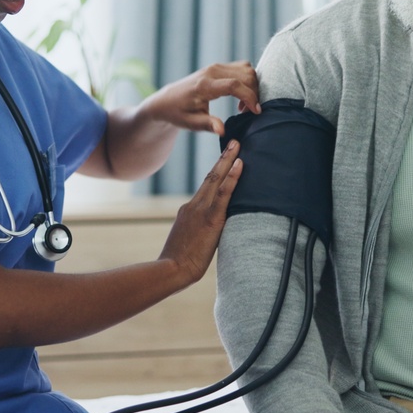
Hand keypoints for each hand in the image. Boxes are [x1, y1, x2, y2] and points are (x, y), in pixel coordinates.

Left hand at [140, 61, 260, 134]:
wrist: (166, 100)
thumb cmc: (178, 113)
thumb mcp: (191, 123)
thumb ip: (208, 125)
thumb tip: (222, 131)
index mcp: (204, 85)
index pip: (234, 85)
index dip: (249, 97)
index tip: (256, 112)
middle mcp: (211, 72)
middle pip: (245, 75)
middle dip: (254, 93)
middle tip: (248, 112)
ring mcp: (215, 67)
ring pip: (247, 69)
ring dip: (252, 87)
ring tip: (243, 106)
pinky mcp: (218, 67)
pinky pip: (242, 68)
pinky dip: (247, 81)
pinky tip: (239, 96)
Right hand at [157, 141, 241, 284]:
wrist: (172, 269)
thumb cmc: (179, 263)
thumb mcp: (188, 242)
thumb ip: (198, 232)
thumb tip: (211, 233)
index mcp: (188, 210)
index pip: (205, 188)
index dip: (216, 173)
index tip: (224, 161)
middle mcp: (193, 205)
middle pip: (210, 177)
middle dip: (223, 159)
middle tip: (234, 142)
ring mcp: (201, 210)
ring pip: (216, 180)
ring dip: (228, 161)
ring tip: (237, 146)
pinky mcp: (210, 218)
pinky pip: (224, 194)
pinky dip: (232, 178)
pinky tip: (240, 165)